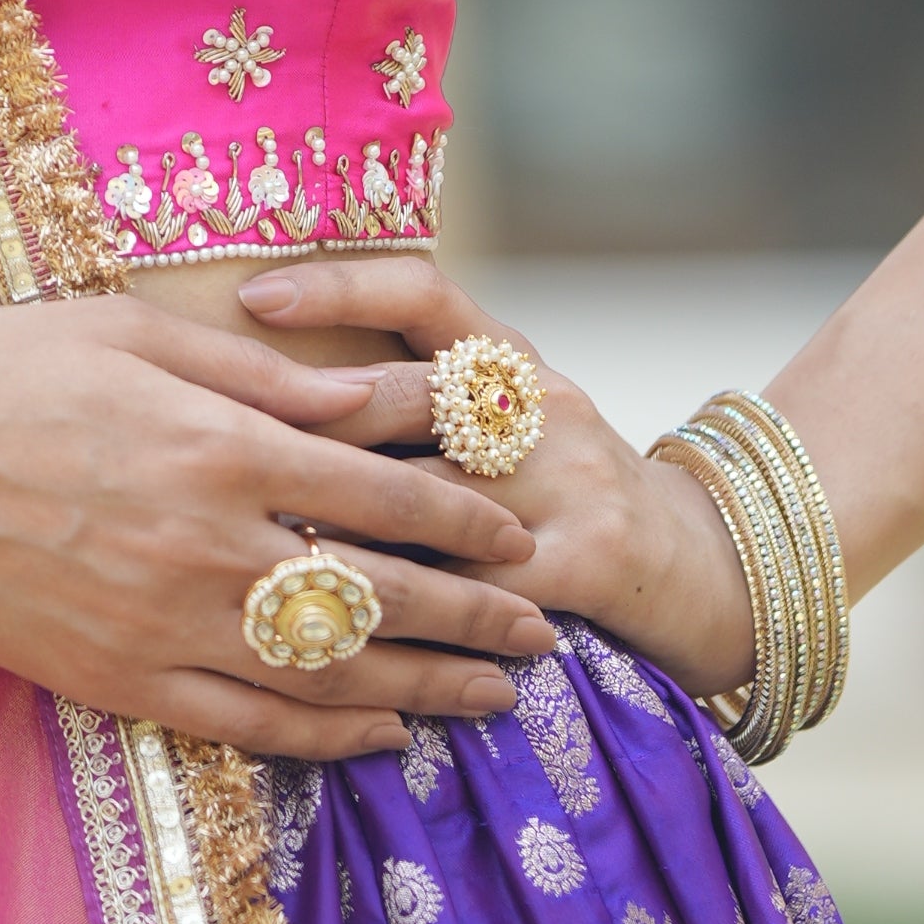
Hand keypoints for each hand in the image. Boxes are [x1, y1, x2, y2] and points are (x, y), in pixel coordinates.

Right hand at [0, 296, 560, 759]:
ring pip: (333, 673)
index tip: (520, 529)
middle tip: (542, 632)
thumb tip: (369, 396)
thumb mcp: (126, 334)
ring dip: (429, 687)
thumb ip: (257, 376)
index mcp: (220, 446)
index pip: (386, 492)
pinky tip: (380, 738)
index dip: (468, 516)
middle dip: (479, 615)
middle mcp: (210, 547)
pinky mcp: (119, 681)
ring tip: (495, 696)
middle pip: (383, 594)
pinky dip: (327, 736)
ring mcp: (165, 626)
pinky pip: (250, 726)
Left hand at [232, 262, 757, 702]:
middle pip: (407, 397)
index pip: (421, 291)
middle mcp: (538, 402)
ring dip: (340, 530)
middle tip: (219, 454)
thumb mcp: (507, 423)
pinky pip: (476, 587)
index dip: (339, 287)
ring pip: (430, 498)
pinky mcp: (588, 558)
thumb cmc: (561, 494)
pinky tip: (346, 636)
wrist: (704, 567)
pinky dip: (410, 613)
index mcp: (506, 357)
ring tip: (254, 547)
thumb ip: (414, 399)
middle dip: (309, 431)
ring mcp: (567, 477)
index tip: (255, 297)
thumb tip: (267, 380)